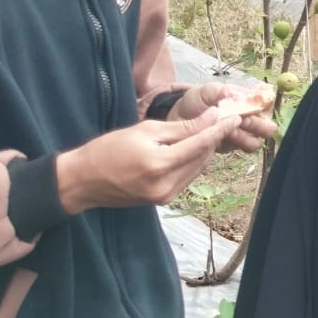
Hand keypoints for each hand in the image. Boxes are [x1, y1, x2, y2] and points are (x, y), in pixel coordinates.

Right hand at [56, 108, 245, 212]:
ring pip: (197, 168)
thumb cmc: (108, 150)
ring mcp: (165, 196)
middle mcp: (166, 185)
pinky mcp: (162, 201)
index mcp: (160, 165)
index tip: (235, 117)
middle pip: (202, 158)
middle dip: (213, 138)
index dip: (220, 129)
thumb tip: (211, 118)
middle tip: (220, 120)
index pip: (200, 144)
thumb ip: (181, 128)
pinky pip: (186, 177)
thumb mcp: (144, 131)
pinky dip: (192, 162)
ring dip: (204, 150)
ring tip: (206, 131)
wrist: (82, 181)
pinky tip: (189, 149)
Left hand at [170, 81, 276, 152]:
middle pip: (268, 127)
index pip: (267, 105)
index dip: (261, 109)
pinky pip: (241, 149)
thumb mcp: (207, 91)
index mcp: (247, 101)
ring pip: (256, 141)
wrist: (177, 119)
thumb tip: (238, 96)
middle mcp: (249, 118)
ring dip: (244, 137)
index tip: (248, 108)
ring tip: (229, 132)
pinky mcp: (231, 147)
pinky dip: (233, 144)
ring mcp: (241, 134)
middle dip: (257, 126)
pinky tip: (221, 138)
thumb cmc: (195, 101)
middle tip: (242, 122)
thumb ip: (223, 92)